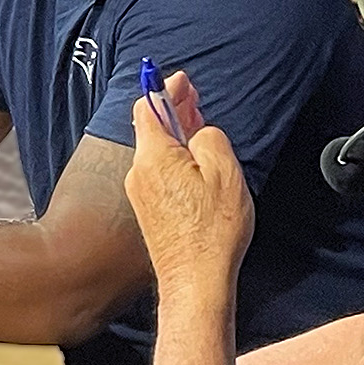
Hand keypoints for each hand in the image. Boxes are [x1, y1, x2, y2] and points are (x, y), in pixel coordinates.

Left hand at [124, 71, 253, 297]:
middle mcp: (139, 171)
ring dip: (176, 137)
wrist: (194, 282)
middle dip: (174, 111)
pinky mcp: (147, 211)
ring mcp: (140, 193)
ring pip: (155, 151)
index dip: (165, 88)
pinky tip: (192, 166)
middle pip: (151, 128)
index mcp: (154, 156)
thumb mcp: (224, 171)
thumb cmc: (212, 231)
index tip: (183, 82)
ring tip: (198, 132)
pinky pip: (157, 172)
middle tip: (195, 102)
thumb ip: (209, 137)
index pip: (147, 106)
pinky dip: (173, 160)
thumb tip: (200, 132)